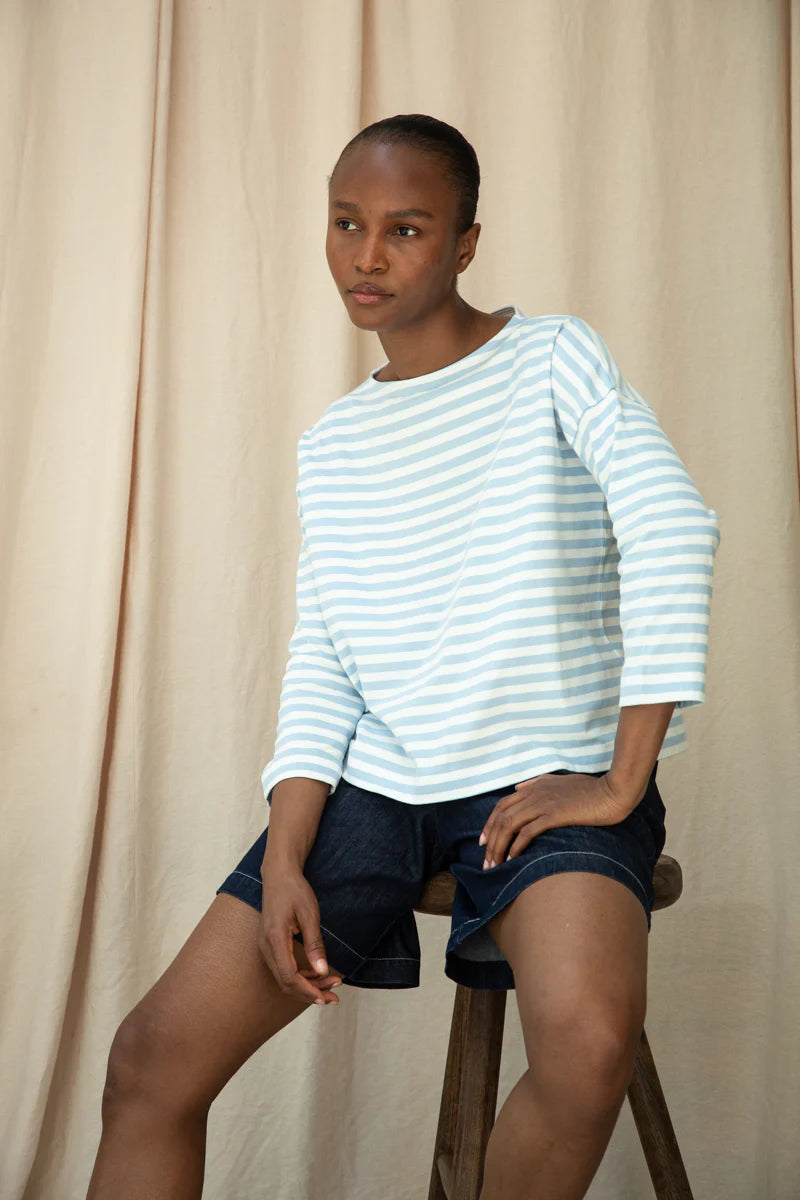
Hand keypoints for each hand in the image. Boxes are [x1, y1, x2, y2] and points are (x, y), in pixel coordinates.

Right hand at [258, 860, 342, 1006]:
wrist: (279, 875)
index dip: (307, 991)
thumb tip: (322, 971)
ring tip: (330, 984)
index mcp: (274, 939)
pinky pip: (283, 968)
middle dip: (310, 992)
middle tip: (334, 996)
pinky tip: (317, 974)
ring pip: (285, 977)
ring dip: (307, 985)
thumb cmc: (295, 891)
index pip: (289, 977)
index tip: (326, 997)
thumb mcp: (310, 915)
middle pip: (286, 982)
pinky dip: (300, 976)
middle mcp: (266, 947)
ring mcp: (266, 947)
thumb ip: (315, 944)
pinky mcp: (270, 945)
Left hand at [478, 772, 636, 869]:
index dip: (489, 824)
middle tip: (487, 862)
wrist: (613, 792)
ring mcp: (543, 803)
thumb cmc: (591, 789)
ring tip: (495, 865)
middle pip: (501, 817)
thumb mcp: (560, 781)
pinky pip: (527, 831)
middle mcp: (534, 793)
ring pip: (509, 825)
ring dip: (499, 847)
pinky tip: (513, 859)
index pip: (502, 805)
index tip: (484, 842)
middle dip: (490, 840)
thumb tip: (519, 788)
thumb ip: (538, 783)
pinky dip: (516, 846)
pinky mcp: (554, 814)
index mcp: (534, 786)